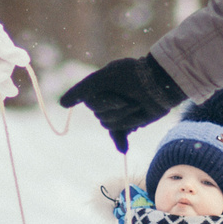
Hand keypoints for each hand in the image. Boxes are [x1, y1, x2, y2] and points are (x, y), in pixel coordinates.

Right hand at [59, 54, 183, 150]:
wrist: (160, 83)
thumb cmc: (133, 75)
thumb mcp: (105, 77)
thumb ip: (83, 90)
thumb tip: (62, 104)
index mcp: (97, 87)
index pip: (89, 100)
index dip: (104, 102)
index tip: (117, 99)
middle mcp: (105, 100)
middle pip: (99, 114)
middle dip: (116, 108)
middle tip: (131, 99)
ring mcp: (117, 112)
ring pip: (109, 123)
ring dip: (125, 116)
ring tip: (138, 105)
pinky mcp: (129, 122)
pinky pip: (118, 136)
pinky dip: (120, 141)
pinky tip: (123, 148)